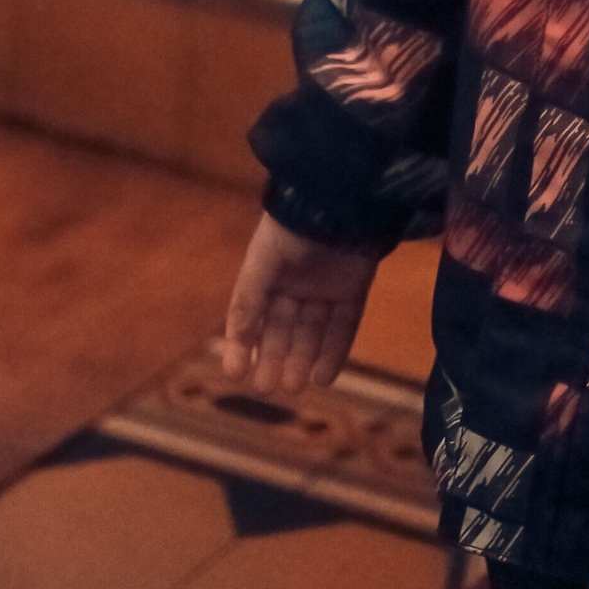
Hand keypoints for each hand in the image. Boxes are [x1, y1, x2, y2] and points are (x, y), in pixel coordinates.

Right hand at [221, 214, 376, 397]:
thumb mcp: (262, 264)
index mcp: (268, 273)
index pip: (253, 316)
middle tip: (269, 387)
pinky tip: (323, 378)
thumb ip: (248, 301)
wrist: (341, 200)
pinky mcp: (353, 288)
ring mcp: (326, 286)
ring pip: (312, 332)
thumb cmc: (293, 228)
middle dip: (275, 358)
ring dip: (302, 360)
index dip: (244, 345)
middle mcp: (296, 283)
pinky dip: (334, 352)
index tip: (237, 373)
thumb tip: (235, 342)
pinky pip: (343, 325)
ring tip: (294, 387)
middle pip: (283, 329)